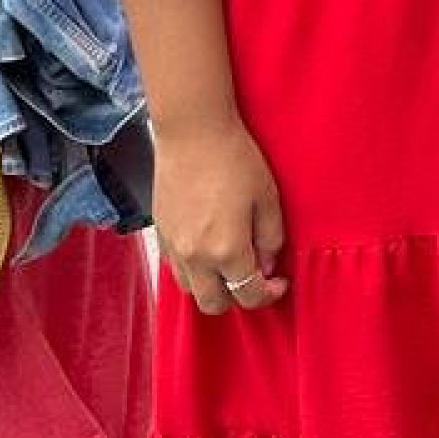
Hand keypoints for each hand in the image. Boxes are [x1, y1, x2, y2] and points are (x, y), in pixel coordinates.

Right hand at [152, 117, 288, 317]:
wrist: (193, 132)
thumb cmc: (235, 160)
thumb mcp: (267, 199)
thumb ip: (270, 240)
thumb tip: (266, 266)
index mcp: (226, 251)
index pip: (248, 295)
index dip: (268, 294)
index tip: (279, 282)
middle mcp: (195, 257)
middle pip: (213, 305)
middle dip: (237, 299)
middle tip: (254, 278)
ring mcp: (173, 247)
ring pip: (190, 290)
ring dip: (212, 287)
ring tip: (229, 265)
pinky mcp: (160, 233)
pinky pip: (175, 268)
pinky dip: (193, 270)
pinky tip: (207, 249)